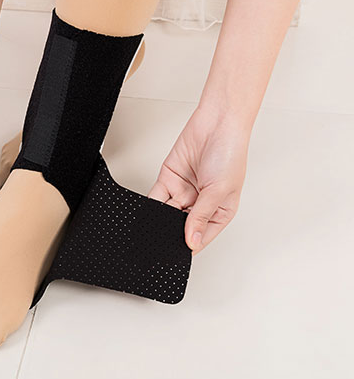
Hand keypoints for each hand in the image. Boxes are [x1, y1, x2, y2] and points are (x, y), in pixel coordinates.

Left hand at [148, 107, 250, 253]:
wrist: (218, 122)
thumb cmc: (230, 152)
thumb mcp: (219, 190)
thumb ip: (201, 216)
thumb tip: (192, 241)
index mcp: (219, 211)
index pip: (201, 236)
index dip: (188, 246)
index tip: (175, 256)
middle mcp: (200, 204)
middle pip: (181, 227)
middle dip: (171, 234)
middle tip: (159, 244)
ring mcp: (184, 192)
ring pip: (166, 214)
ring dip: (159, 221)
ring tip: (153, 230)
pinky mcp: (169, 179)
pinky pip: (156, 198)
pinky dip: (151, 207)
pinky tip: (148, 215)